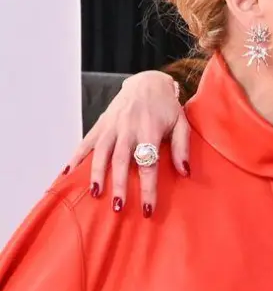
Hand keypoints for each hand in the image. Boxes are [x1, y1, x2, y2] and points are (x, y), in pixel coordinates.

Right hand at [69, 71, 189, 213]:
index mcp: (150, 130)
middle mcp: (128, 128)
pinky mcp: (101, 123)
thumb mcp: (182, 124)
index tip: (147, 208)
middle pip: (122, 160)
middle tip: (118, 207)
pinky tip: (69, 172)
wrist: (148, 83)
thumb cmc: (167, 108)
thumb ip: (182, 148)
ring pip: (101, 152)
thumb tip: (185, 173)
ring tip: (94, 194)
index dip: (148, 187)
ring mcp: (112, 126)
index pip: (149, 164)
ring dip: (97, 174)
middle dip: (119, 185)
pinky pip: (86, 141)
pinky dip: (76, 156)